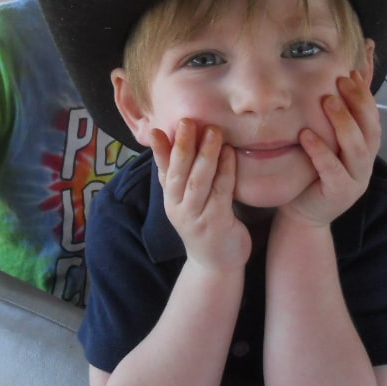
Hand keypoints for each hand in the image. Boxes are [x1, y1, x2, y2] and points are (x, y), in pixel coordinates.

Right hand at [151, 120, 250, 272]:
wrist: (216, 264)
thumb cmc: (204, 224)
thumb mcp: (185, 200)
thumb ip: (179, 175)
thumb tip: (170, 141)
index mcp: (170, 199)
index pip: (163, 171)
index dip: (159, 151)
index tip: (157, 130)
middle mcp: (178, 208)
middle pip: (178, 174)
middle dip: (183, 146)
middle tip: (187, 121)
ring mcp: (196, 217)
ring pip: (198, 182)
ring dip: (205, 155)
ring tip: (213, 131)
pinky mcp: (216, 224)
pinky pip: (220, 192)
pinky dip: (225, 171)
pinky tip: (230, 153)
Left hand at [281, 70, 379, 228]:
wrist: (304, 213)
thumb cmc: (312, 171)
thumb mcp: (326, 140)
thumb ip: (333, 117)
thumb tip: (338, 78)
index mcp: (365, 146)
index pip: (372, 113)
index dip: (366, 91)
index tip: (354, 68)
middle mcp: (365, 160)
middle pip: (370, 127)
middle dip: (357, 101)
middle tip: (341, 80)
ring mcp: (356, 178)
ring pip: (356, 147)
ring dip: (343, 122)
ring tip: (326, 101)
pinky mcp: (340, 193)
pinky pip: (332, 170)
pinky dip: (320, 151)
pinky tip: (306, 135)